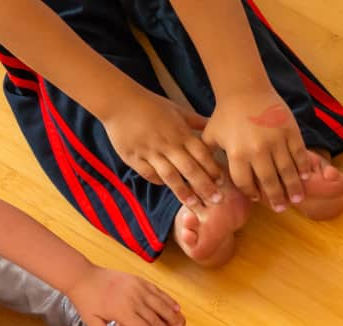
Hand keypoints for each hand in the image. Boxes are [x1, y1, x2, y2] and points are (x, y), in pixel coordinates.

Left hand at [69, 268, 184, 325]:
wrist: (83, 276)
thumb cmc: (86, 300)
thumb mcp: (91, 321)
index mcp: (121, 311)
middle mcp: (133, 299)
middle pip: (154, 319)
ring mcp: (138, 288)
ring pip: (160, 304)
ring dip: (171, 316)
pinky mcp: (140, 280)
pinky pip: (158, 291)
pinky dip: (168, 300)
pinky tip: (175, 307)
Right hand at [102, 93, 226, 206]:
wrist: (120, 102)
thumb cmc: (150, 105)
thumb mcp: (176, 109)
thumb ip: (195, 121)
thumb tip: (213, 125)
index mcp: (180, 133)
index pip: (201, 154)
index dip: (212, 169)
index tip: (222, 182)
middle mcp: (168, 144)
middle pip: (189, 168)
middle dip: (204, 186)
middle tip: (217, 201)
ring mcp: (151, 152)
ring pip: (170, 176)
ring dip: (183, 191)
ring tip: (194, 204)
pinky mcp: (135, 158)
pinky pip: (149, 174)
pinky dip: (159, 181)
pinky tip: (167, 188)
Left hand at [204, 88, 307, 209]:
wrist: (244, 89)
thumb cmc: (226, 114)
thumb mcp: (211, 135)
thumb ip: (209, 156)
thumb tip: (207, 177)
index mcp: (237, 154)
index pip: (246, 183)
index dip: (253, 194)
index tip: (259, 199)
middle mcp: (257, 151)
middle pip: (269, 182)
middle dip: (276, 198)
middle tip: (282, 208)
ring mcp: (276, 141)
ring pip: (287, 171)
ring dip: (293, 188)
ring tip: (297, 199)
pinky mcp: (290, 131)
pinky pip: (298, 154)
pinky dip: (302, 167)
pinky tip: (304, 177)